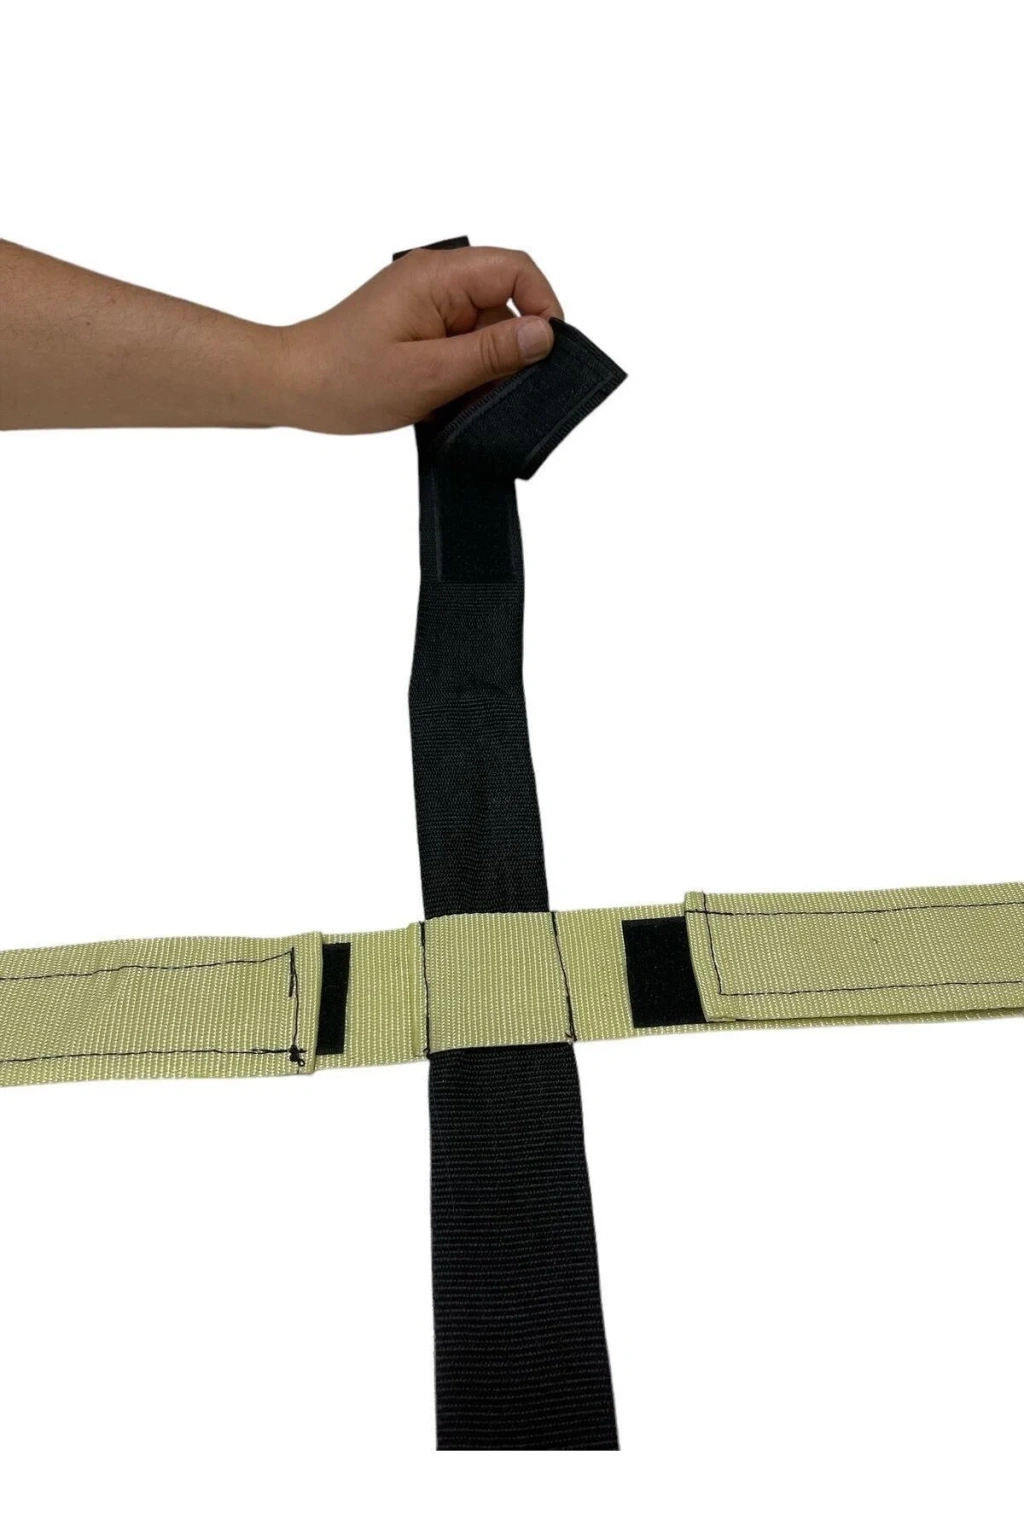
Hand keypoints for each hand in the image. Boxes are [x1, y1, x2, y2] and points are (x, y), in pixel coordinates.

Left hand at [276, 244, 563, 433]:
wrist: (292, 386)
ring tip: (459, 404)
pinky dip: (465, 377)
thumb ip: (491, 353)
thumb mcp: (429, 374)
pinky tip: (446, 402)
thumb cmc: (345, 379)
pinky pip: (464, 346)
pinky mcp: (422, 327)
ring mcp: (429, 304)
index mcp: (438, 275)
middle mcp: (437, 280)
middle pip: (506, 304)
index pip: (517, 269)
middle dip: (511, 352)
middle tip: (500, 395)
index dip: (543, 308)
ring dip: (485, 371)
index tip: (546, 356)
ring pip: (487, 332)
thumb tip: (546, 334)